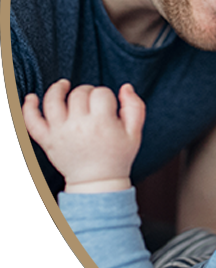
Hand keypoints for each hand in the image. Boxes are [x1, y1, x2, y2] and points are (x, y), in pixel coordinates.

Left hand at [22, 80, 144, 191]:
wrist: (97, 182)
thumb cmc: (118, 156)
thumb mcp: (134, 132)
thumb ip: (135, 106)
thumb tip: (126, 87)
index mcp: (102, 123)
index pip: (101, 93)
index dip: (107, 94)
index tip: (109, 105)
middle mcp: (78, 126)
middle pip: (79, 94)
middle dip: (88, 91)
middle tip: (94, 102)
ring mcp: (60, 133)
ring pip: (53, 101)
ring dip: (57, 89)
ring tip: (63, 85)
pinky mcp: (47, 141)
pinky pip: (32, 122)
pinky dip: (28, 108)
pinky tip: (31, 97)